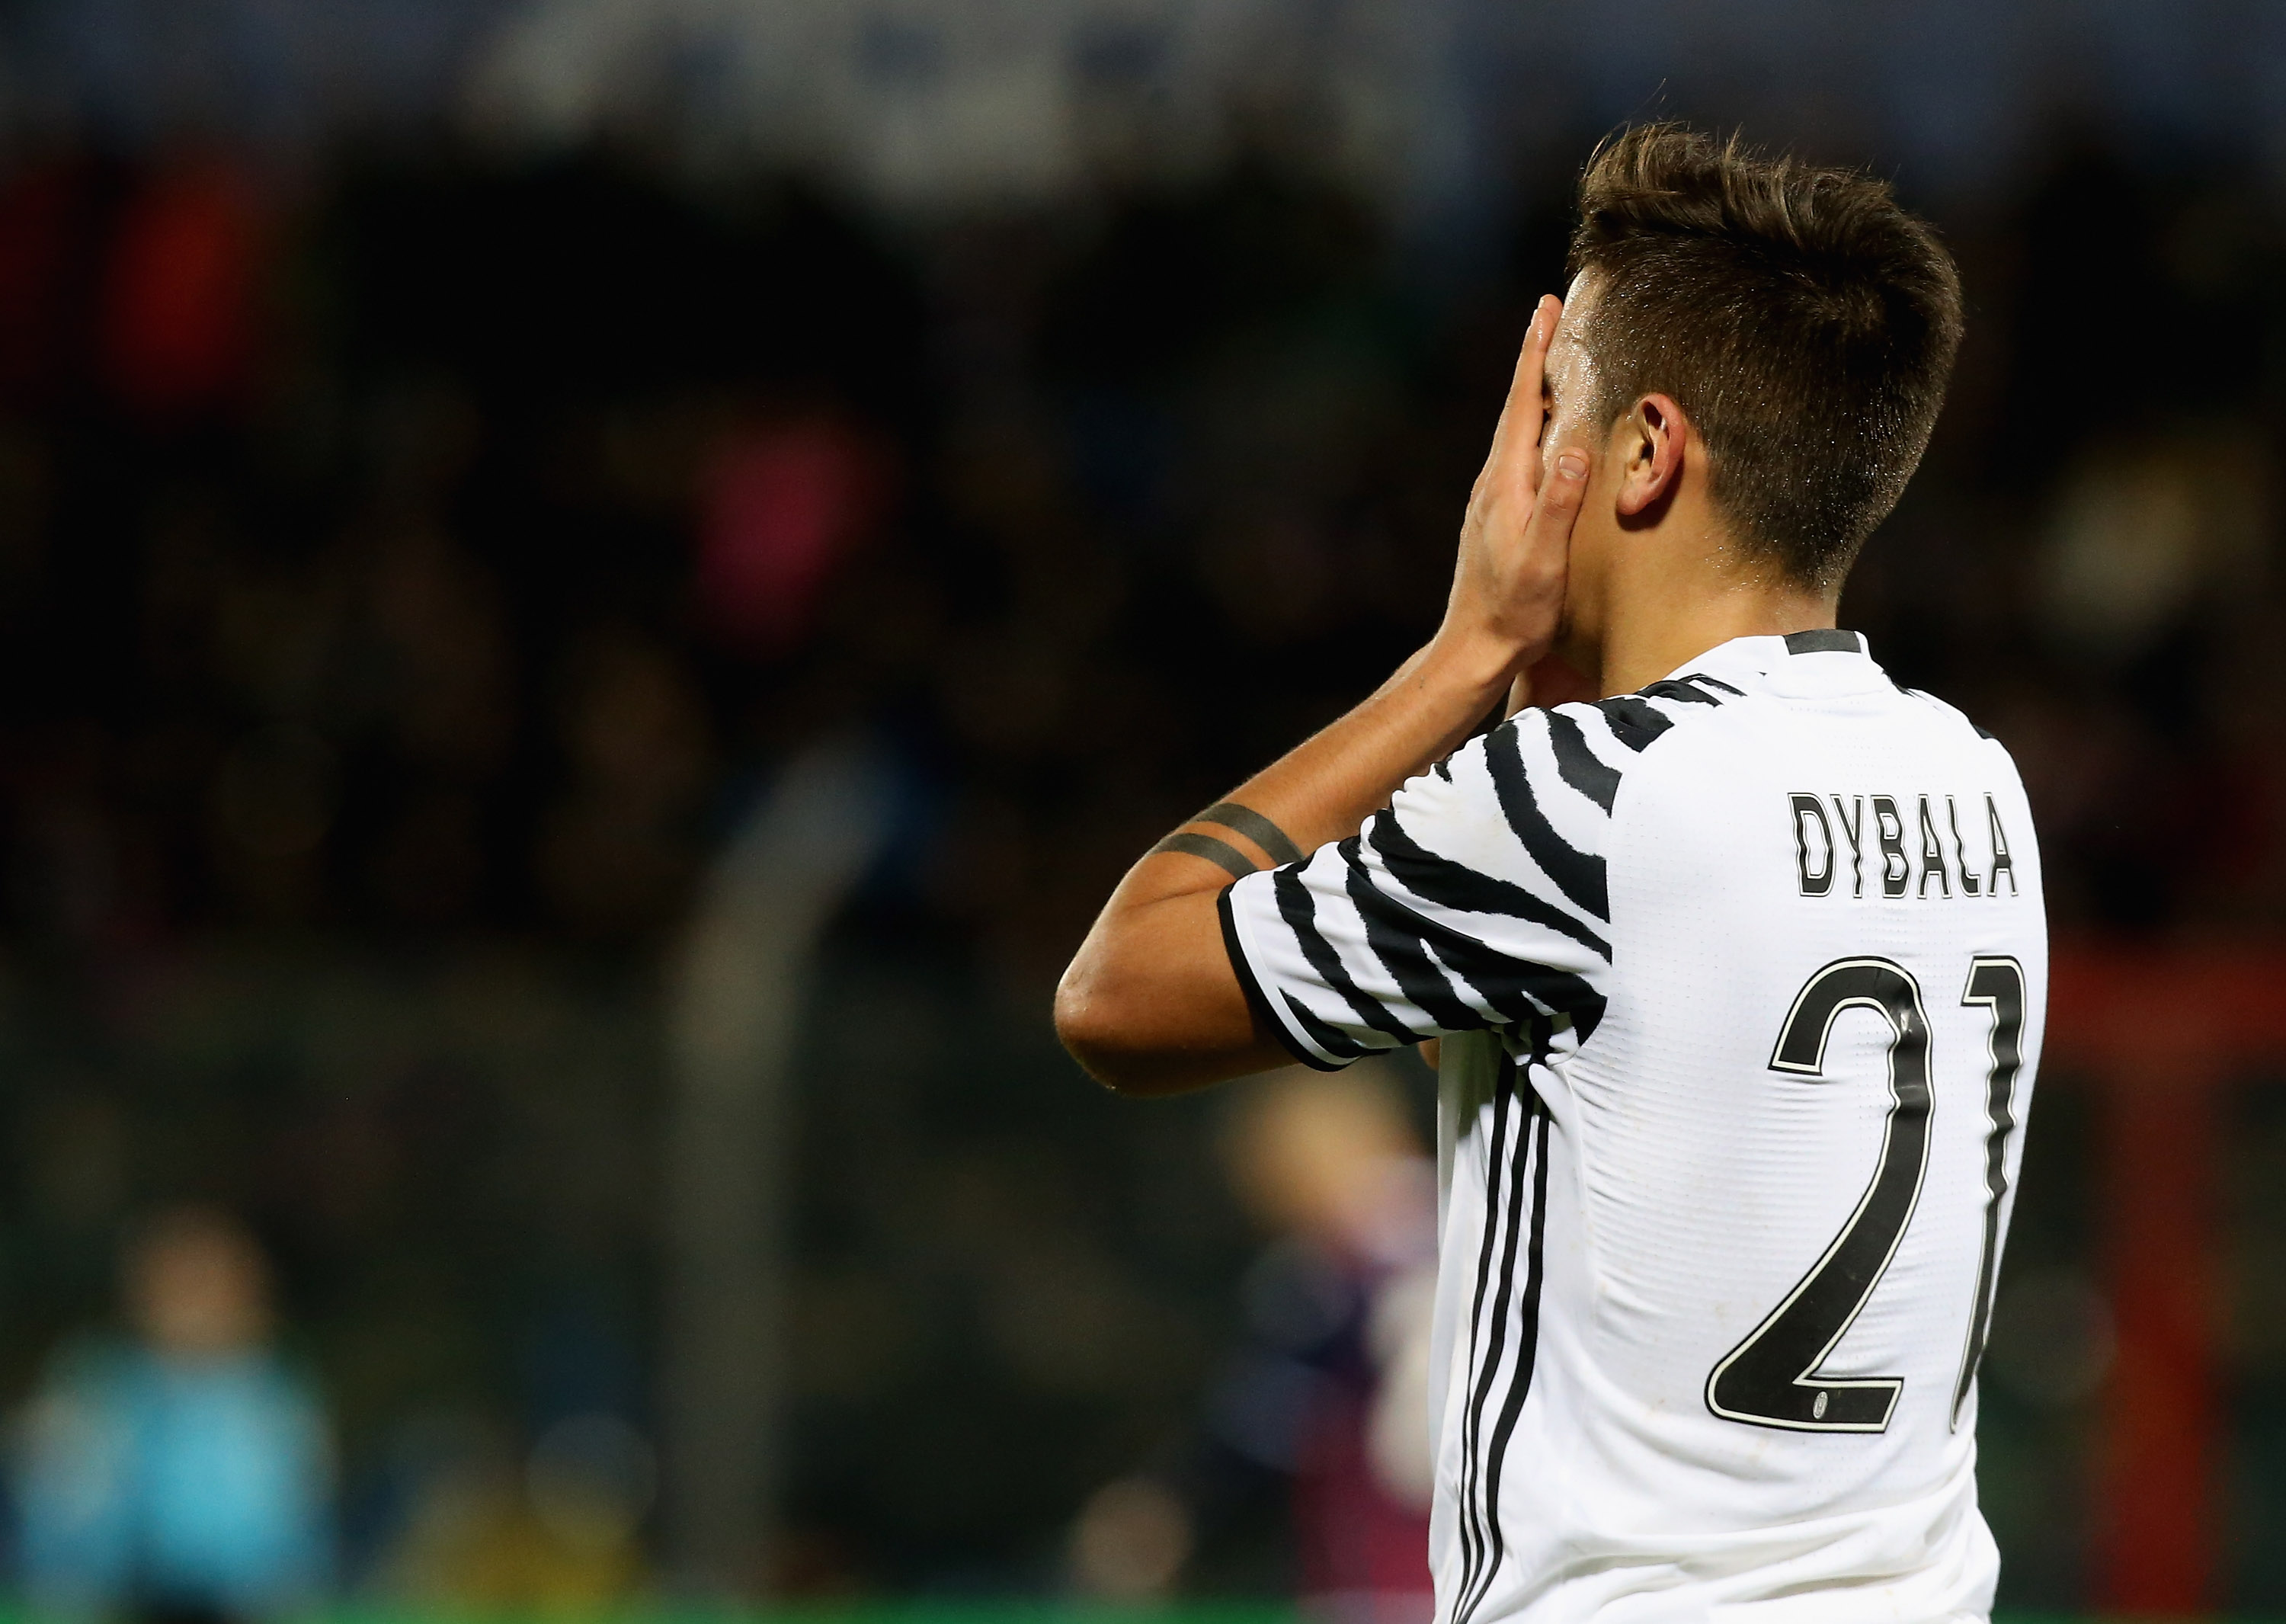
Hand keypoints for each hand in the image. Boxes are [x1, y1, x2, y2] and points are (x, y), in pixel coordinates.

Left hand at [1431, 295, 1588, 690]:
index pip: (1522, 405)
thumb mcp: (1544, 560)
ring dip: (1534, 389)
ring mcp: (1493, 499)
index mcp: (1505, 484)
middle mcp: (1493, 483)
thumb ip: (1558, 504)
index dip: (1535, 355)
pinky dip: (1534, 426)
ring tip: (1552, 357)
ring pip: (1517, 429)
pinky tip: (1545, 431)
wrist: (1475, 648)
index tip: (1545, 310)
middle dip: (1535, 357)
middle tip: (1550, 313)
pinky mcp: (1499, 516)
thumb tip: (1571, 448)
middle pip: (1517, 406)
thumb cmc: (1514, 611)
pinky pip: (1520, 454)